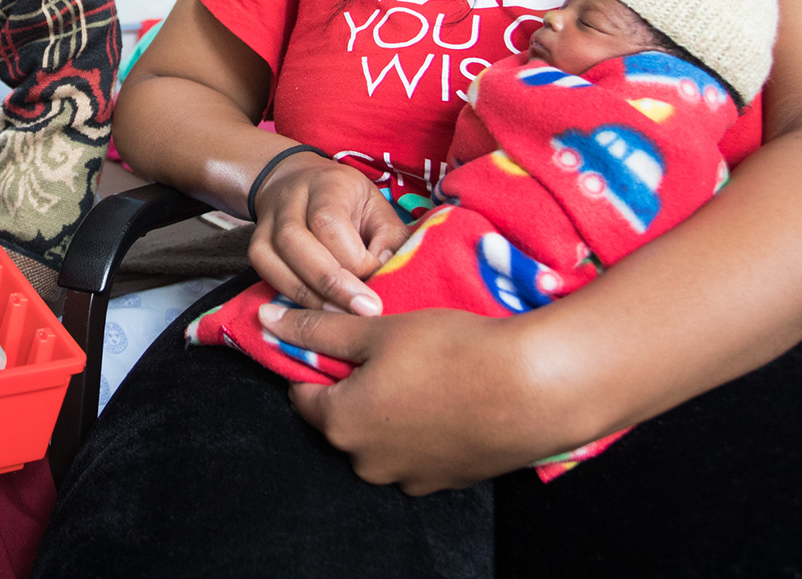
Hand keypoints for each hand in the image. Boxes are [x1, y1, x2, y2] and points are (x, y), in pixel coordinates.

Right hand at [248, 155, 412, 314]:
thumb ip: (390, 238)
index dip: (355, 258)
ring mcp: (266, 222)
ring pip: (274, 261)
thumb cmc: (347, 200)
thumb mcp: (377, 207)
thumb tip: (389, 272)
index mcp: (327, 184)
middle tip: (365, 311)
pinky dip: (290, 296)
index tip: (379, 278)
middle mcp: (290, 199)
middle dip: (332, 284)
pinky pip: (266, 274)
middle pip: (296, 242)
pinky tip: (316, 312)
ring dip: (310, 296)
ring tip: (342, 318)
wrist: (295, 181)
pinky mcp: (255, 245)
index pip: (329, 223)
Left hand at [262, 300, 578, 493]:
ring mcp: (409, 478)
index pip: (303, 395)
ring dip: (392, 408)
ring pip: (382, 437)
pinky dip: (424, 427)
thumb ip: (319, 328)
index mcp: (341, 424)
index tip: (341, 339)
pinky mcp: (446, 482)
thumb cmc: (450, 351)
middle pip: (343, 418)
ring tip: (425, 370)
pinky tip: (449, 396)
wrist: (533, 388)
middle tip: (390, 350)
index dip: (317, 363)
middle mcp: (367, 462)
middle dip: (356, 387)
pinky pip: (419, 451)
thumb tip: (267, 319)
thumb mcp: (377, 330)